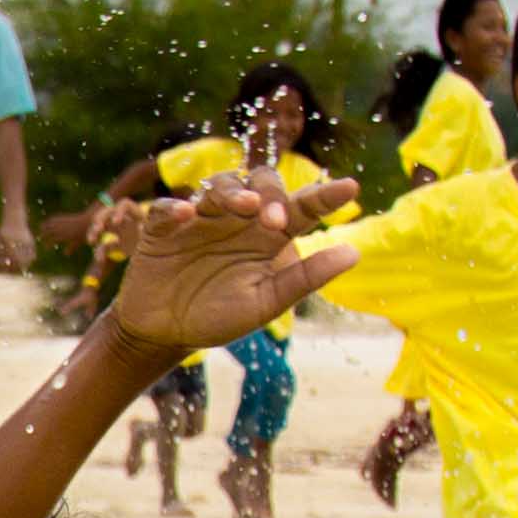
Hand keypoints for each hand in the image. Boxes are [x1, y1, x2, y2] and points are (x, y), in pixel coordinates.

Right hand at [102, 179, 342, 354]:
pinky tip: (186, 215)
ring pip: (220, 186)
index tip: (350, 188)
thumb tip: (354, 253)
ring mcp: (201, 219)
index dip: (325, 196)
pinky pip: (167, 209)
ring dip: (234, 191)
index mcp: (269, 237)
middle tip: (276, 220)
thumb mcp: (266, 303)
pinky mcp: (163, 228)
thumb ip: (304, 278)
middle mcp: (238, 220)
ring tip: (244, 206)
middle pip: (261, 183)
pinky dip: (176, 208)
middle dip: (272, 192)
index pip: (302, 207)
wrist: (165, 334)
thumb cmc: (219, 317)